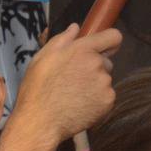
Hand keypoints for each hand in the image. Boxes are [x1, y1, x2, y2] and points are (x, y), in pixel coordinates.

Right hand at [9, 24, 121, 141]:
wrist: (40, 122)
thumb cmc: (36, 89)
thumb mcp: (41, 59)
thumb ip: (61, 40)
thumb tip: (76, 27)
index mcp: (82, 50)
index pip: (113, 37)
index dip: (108, 42)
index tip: (101, 49)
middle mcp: (98, 64)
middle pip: (106, 61)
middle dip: (93, 68)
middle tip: (72, 80)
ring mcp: (105, 84)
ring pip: (104, 80)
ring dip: (93, 85)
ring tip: (72, 95)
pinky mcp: (108, 101)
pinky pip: (105, 96)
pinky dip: (95, 100)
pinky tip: (79, 105)